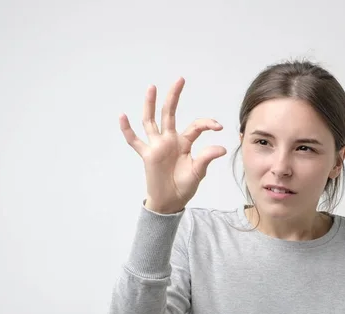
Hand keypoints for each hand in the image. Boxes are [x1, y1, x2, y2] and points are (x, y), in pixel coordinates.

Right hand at [119, 78, 226, 212]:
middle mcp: (169, 140)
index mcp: (185, 142)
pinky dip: (127, 130)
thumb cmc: (184, 186)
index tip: (220, 126)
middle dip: (174, 96)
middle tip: (180, 79)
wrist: (170, 202)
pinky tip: (123, 116)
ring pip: (151, 121)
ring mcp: (156, 146)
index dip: (207, 124)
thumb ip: (206, 158)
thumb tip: (221, 148)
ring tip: (152, 87)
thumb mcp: (198, 172)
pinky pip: (134, 141)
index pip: (195, 126)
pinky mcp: (146, 155)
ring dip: (151, 105)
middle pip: (170, 114)